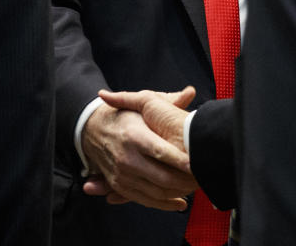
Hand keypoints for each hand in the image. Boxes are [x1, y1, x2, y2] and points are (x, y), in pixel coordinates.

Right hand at [81, 90, 196, 210]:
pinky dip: (164, 204)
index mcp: (135, 136)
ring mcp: (122, 174)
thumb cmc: (125, 115)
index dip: (180, 160)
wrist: (92, 129)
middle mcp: (127, 158)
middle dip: (185, 181)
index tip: (196, 164)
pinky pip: (144, 200)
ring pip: (156, 192)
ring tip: (196, 188)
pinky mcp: (119, 186)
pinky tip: (179, 202)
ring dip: (178, 193)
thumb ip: (169, 100)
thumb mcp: (143, 103)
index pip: (161, 152)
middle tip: (202, 178)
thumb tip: (191, 91)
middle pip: (161, 177)